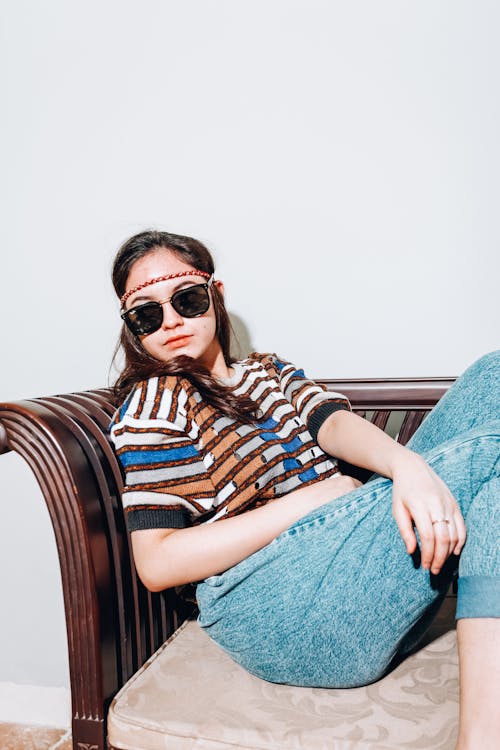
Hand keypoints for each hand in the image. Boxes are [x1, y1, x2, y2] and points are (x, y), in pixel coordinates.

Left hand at [391, 453, 465, 574]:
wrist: (413, 468)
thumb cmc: (402, 491)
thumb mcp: (397, 509)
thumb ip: (404, 530)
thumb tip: (411, 551)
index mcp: (419, 506)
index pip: (427, 536)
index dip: (427, 554)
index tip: (424, 565)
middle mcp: (436, 504)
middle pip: (443, 538)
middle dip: (439, 558)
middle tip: (432, 570)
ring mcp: (447, 503)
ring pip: (454, 534)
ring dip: (448, 552)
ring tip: (440, 563)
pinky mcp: (454, 503)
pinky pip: (461, 526)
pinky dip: (460, 541)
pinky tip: (454, 552)